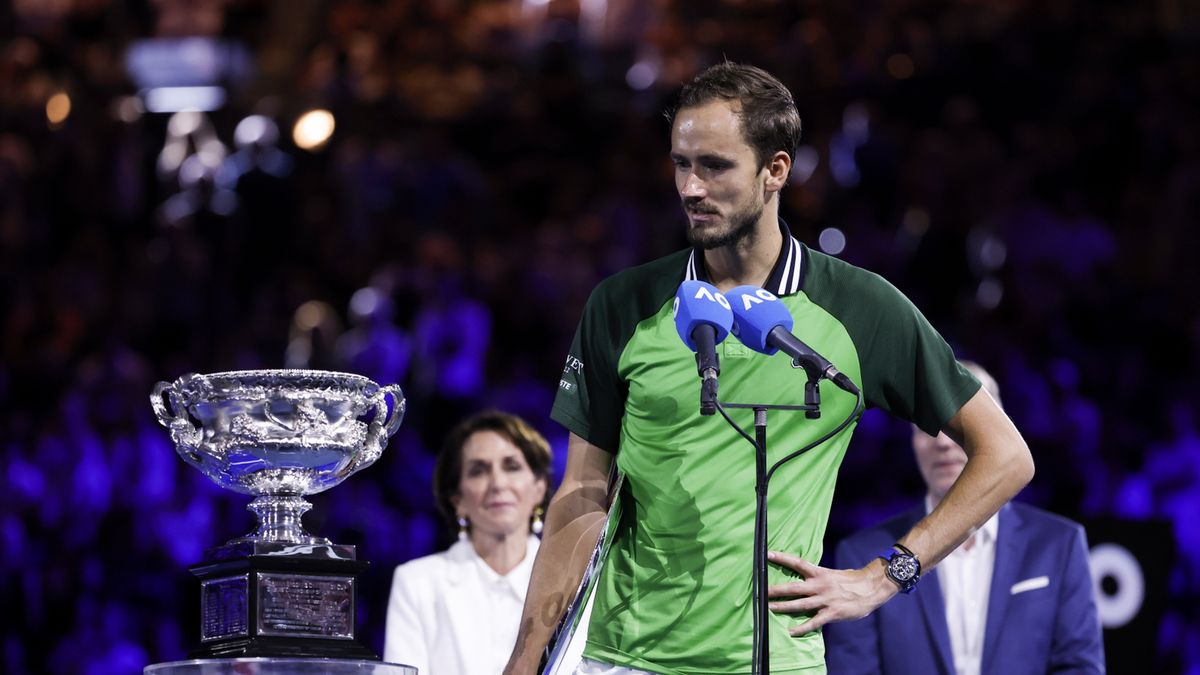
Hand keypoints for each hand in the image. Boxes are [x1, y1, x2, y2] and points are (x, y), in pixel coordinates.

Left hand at [765, 550, 896, 634]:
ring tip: (769, 609)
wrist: (872, 587)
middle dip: (776, 590)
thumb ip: (819, 577)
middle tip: (761, 591)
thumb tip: (806, 578)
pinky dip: (802, 628)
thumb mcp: (832, 574)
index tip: (767, 554)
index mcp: (819, 573)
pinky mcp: (832, 613)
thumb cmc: (852, 580)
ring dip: (783, 607)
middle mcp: (819, 585)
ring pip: (799, 604)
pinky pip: (814, 622)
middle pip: (793, 587)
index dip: (782, 558)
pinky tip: (792, 631)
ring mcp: (825, 600)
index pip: (797, 563)